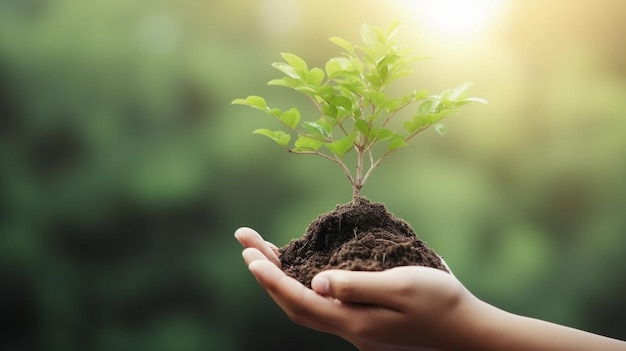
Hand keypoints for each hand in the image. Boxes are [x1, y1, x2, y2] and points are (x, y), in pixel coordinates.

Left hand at [234, 227, 480, 350]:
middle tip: (246, 243)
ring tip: (262, 252)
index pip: (300, 301)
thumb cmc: (441, 303)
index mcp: (354, 320)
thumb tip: (315, 282)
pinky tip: (301, 270)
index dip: (271, 279)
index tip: (249, 254)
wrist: (469, 332)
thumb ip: (357, 285)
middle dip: (266, 275)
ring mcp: (356, 327)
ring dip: (281, 279)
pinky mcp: (365, 322)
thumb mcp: (403, 286)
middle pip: (294, 305)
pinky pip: (322, 304)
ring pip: (307, 305)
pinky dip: (302, 285)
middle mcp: (349, 327)